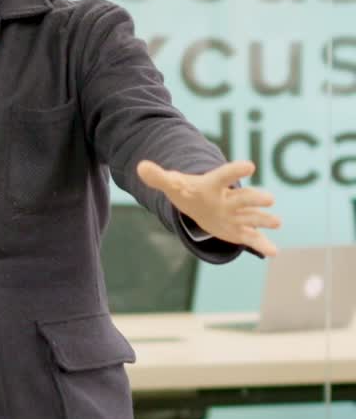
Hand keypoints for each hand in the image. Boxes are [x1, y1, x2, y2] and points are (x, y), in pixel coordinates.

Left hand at [136, 159, 280, 257]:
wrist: (201, 202)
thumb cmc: (187, 191)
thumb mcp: (172, 185)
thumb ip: (158, 177)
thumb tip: (140, 167)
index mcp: (214, 185)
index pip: (224, 176)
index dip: (235, 171)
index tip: (249, 166)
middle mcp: (229, 199)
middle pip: (243, 198)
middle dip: (255, 199)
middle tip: (269, 199)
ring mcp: (236, 215)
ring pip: (251, 217)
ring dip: (264, 220)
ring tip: (277, 222)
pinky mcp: (239, 230)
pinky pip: (252, 237)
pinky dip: (262, 244)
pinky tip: (274, 252)